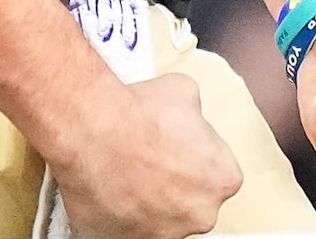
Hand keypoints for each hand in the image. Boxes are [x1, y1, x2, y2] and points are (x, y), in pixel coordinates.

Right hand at [52, 72, 241, 238]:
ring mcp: (167, 233)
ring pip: (162, 214)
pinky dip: (123, 207)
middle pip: (192, 196)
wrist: (94, 134)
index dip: (193, 150)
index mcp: (222, 178)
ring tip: (125, 165)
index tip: (174, 140)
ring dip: (148, 195)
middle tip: (149, 152)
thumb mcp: (183, 90)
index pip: (217, 168)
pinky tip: (110, 181)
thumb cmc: (140, 115)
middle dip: (174, 178)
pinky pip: (131, 224)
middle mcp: (201, 214)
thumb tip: (188, 114)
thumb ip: (195, 113)